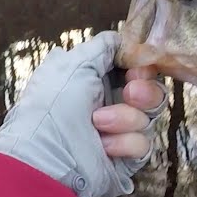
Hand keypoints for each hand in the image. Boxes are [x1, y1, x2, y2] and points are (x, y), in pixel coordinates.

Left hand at [0, 32, 166, 196]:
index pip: (134, 68)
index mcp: (95, 80)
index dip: (140, 65)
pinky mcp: (126, 157)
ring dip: (126, 117)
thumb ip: (102, 47)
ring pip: (148, 116)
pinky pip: (143, 143)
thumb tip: (121, 39)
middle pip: (150, 90)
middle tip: (131, 92)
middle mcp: (109, 104)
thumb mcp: (73, 64)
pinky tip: (103, 146)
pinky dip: (124, 142)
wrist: (46, 157)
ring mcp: (119, 131)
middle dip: (144, 91)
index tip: (136, 66)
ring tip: (98, 123)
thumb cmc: (52, 106)